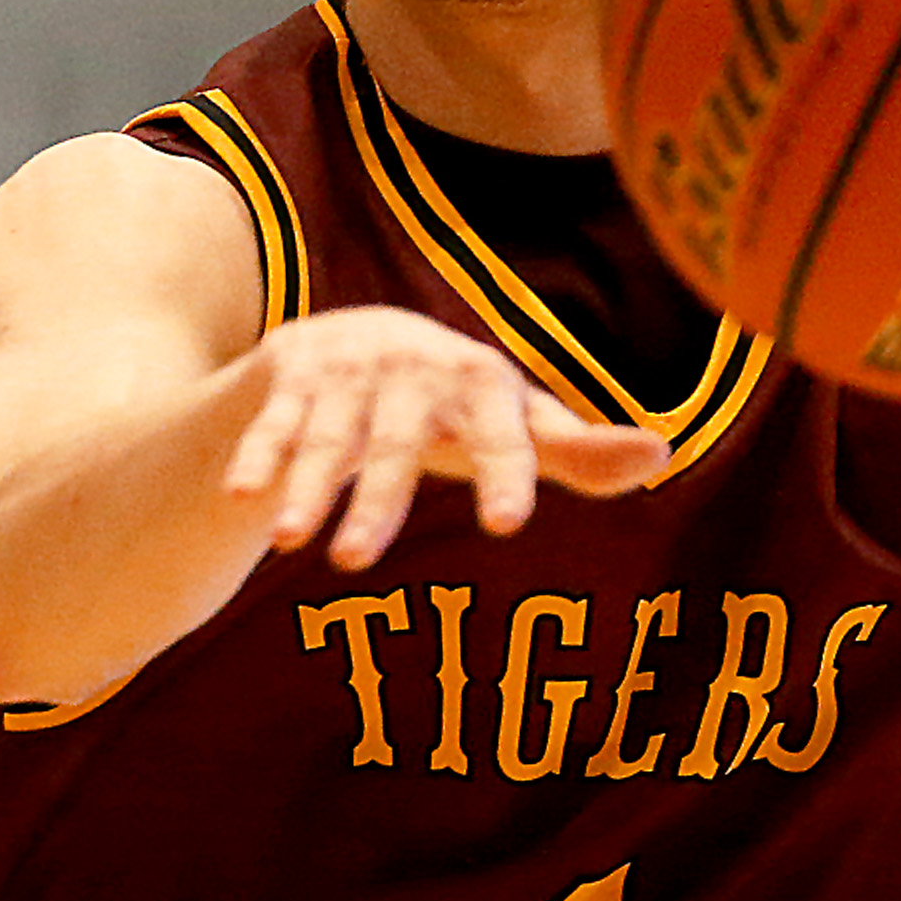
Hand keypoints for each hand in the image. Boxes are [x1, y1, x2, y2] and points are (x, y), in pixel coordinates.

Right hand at [221, 306, 665, 570]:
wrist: (363, 336)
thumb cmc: (459, 405)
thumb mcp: (514, 424)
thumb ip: (576, 450)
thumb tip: (660, 454)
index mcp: (481, 382)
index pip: (500, 434)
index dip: (504, 473)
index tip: (506, 524)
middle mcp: (415, 367)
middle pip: (398, 445)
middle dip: (377, 501)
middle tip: (355, 565)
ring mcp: (349, 368)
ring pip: (327, 437)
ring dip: (308, 488)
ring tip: (294, 544)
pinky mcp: (292, 369)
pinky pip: (273, 420)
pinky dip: (256, 455)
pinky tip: (240, 498)